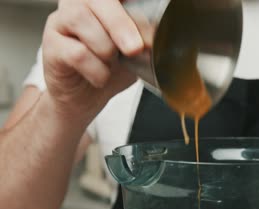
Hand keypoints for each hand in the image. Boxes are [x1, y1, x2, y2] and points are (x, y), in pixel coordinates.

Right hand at [42, 0, 144, 118]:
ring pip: (80, 18)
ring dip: (105, 46)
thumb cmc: (111, 69)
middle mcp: (78, 3)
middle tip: (135, 48)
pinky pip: (76, 51)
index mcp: (104, 2)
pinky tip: (101, 77)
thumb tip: (155, 36)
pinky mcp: (51, 45)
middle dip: (120, 24)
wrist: (87, 98)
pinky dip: (95, 68)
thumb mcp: (136, 52)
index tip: (144, 27)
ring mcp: (61, 21)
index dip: (131, 3)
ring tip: (111, 63)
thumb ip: (144, 39)